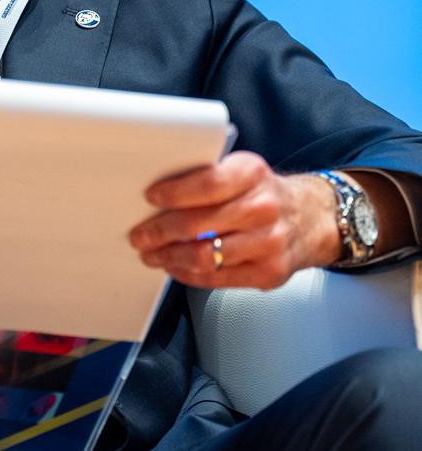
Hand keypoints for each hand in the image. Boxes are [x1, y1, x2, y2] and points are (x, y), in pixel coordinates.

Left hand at [127, 152, 341, 289]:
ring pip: (204, 256)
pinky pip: (216, 279)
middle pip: (199, 224)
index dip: (174, 193)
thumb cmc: (264, 194)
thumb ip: (208, 178)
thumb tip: (157, 196)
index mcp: (253, 174)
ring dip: (169, 257)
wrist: (311, 218)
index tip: (150, 198)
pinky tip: (175, 267)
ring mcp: (269, 243)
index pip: (208, 183)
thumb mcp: (243, 171)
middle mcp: (264, 208)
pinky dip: (188, 274)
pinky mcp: (268, 273)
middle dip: (160, 231)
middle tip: (140, 235)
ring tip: (152, 254)